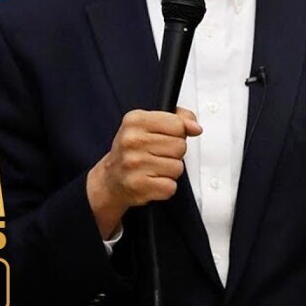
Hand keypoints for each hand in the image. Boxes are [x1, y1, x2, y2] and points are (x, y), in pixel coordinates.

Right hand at [86, 108, 201, 237]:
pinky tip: (152, 181)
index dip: (178, 133)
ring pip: (178, 167)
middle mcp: (132, 140)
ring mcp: (134, 164)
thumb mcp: (150, 124)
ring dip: (170, 171)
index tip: (164, 138)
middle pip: (180, 146)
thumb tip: (195, 128)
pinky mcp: (138, 186)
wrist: (110, 179)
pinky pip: (170, 186)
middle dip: (174, 153)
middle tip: (157, 155)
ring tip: (154, 168)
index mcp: (135, 120)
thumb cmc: (133, 150)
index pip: (178, 124)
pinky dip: (165, 187)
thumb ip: (178, 119)